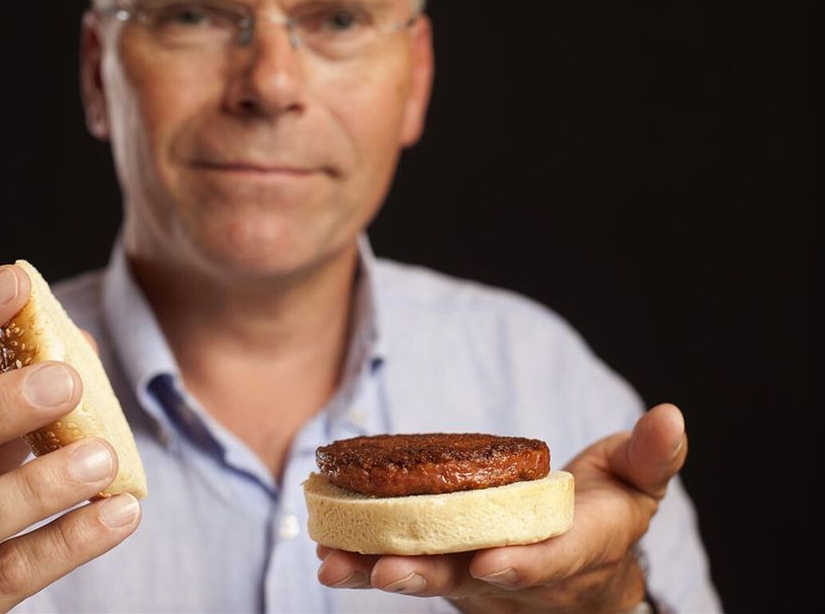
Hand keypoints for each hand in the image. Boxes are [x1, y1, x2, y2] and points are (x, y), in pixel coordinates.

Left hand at [316, 404, 686, 612]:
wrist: (584, 573)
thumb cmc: (610, 515)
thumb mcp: (638, 484)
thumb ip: (650, 456)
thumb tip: (670, 416)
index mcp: (573, 552)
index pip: (549, 562)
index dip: (522, 565)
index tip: (491, 562)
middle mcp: (517, 576)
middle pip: (471, 581)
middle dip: (429, 575)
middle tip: (385, 571)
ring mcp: (476, 578)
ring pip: (427, 578)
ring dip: (378, 570)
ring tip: (333, 563)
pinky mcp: (445, 567)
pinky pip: (405, 565)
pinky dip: (364, 560)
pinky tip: (326, 551)